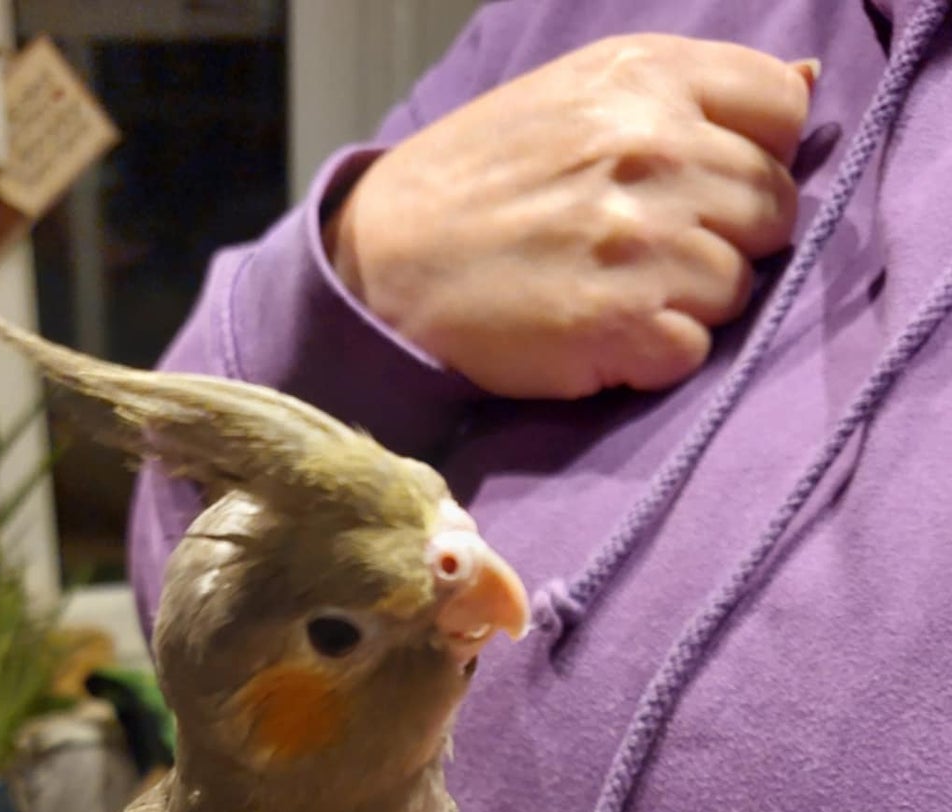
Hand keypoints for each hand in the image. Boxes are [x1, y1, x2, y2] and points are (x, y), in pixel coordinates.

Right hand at [327, 34, 814, 398]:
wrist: (385, 263)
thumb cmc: (484, 180)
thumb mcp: (580, 94)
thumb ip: (692, 92)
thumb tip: (806, 85)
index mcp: (646, 77)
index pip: (780, 110)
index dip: (756, 154)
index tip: (707, 181)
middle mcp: (652, 149)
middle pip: (771, 208)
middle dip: (726, 236)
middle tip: (647, 250)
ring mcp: (640, 242)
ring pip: (739, 286)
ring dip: (690, 301)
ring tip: (618, 290)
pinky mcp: (620, 325)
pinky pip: (694, 350)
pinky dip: (655, 354)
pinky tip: (602, 332)